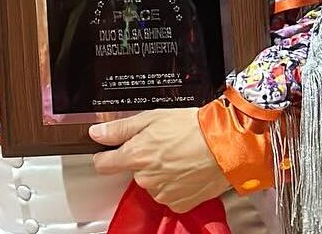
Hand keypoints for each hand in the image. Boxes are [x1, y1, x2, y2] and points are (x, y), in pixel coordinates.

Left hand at [89, 109, 230, 213]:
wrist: (225, 145)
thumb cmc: (192, 128)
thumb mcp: (151, 117)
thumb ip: (119, 128)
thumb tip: (97, 133)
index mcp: (135, 156)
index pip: (102, 165)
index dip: (105, 156)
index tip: (109, 153)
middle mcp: (146, 178)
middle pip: (132, 172)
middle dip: (143, 160)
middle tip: (162, 146)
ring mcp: (162, 193)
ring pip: (152, 184)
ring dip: (160, 173)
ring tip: (178, 156)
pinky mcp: (180, 203)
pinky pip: (169, 195)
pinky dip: (175, 185)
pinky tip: (186, 170)